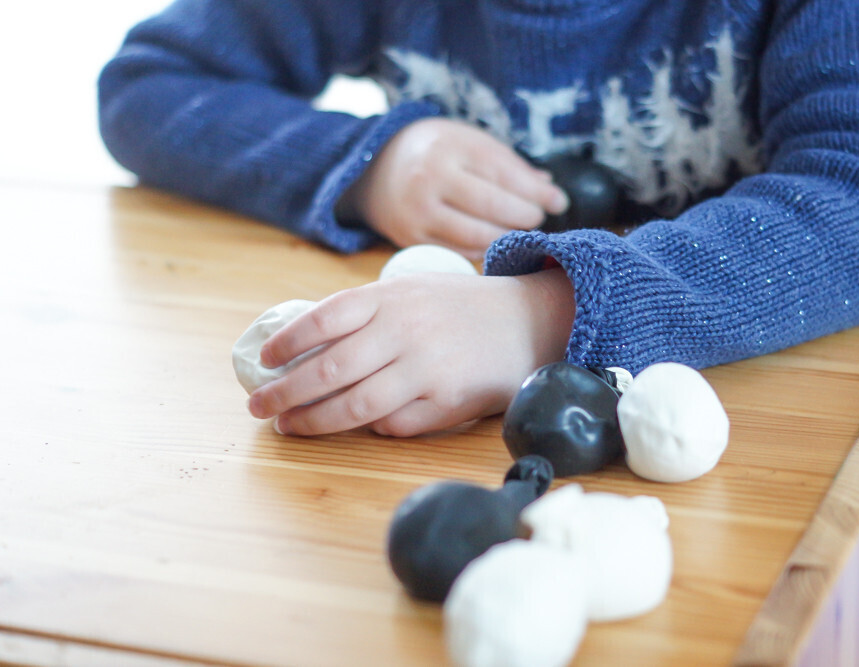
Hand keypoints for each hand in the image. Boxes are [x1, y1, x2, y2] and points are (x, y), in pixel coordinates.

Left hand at [246, 269, 574, 436]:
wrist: (530, 321)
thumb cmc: (462, 307)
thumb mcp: (413, 290)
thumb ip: (367, 312)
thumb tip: (304, 347)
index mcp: (391, 297)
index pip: (323, 319)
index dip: (287, 343)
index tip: (265, 362)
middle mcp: (406, 331)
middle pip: (328, 369)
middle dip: (284, 393)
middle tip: (258, 406)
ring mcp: (427, 370)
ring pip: (355, 406)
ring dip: (314, 421)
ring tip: (289, 426)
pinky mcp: (447, 402)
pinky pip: (396, 424)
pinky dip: (373, 427)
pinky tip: (360, 424)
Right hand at [341, 118, 568, 258]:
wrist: (373, 169)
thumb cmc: (434, 153)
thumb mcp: (468, 142)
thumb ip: (508, 164)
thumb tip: (548, 189)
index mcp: (449, 146)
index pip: (504, 173)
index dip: (536, 192)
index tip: (559, 201)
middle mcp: (430, 178)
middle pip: (493, 206)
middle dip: (525, 215)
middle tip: (538, 217)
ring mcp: (418, 211)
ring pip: (477, 234)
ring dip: (507, 236)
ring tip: (520, 230)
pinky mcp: (410, 237)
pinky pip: (459, 250)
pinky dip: (484, 248)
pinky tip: (495, 240)